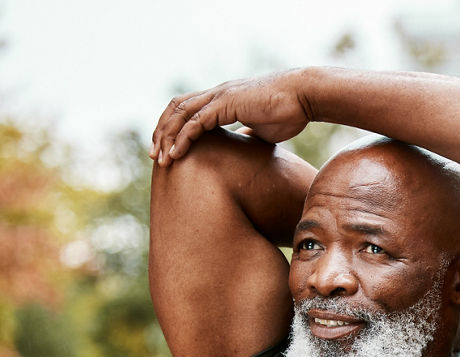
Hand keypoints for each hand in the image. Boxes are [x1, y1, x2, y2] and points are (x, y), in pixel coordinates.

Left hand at [152, 70, 309, 165]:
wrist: (304, 96)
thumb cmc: (290, 112)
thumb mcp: (263, 128)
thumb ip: (248, 134)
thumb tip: (243, 146)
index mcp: (222, 99)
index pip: (185, 109)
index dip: (173, 128)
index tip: (168, 150)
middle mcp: (215, 94)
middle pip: (174, 109)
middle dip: (161, 132)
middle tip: (155, 156)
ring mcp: (219, 97)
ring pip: (179, 114)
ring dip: (166, 137)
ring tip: (161, 159)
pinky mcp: (226, 104)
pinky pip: (195, 122)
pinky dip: (182, 138)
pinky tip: (177, 154)